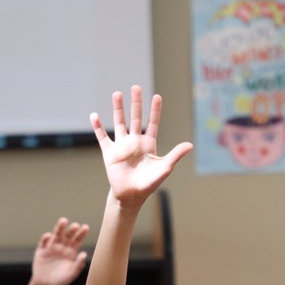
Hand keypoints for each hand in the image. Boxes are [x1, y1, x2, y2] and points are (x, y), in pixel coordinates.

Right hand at [30, 218, 89, 284]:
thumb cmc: (61, 280)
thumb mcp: (71, 274)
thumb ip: (78, 265)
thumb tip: (84, 254)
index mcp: (71, 252)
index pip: (77, 240)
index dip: (81, 234)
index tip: (86, 227)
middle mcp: (62, 247)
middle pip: (67, 236)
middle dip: (71, 230)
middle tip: (76, 225)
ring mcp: (51, 247)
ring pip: (56, 235)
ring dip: (59, 228)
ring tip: (63, 221)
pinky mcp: (41, 250)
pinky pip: (43, 242)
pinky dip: (46, 238)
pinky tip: (49, 235)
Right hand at [91, 86, 191, 208]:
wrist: (130, 196)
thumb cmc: (148, 184)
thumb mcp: (164, 168)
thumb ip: (175, 155)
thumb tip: (190, 145)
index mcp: (148, 144)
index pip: (152, 123)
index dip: (155, 110)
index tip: (157, 96)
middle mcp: (135, 141)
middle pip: (136, 118)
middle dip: (136, 103)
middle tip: (135, 87)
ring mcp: (122, 146)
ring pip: (119, 123)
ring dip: (118, 109)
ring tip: (117, 94)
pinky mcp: (110, 153)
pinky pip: (103, 137)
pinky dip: (98, 127)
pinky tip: (94, 116)